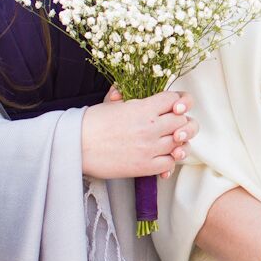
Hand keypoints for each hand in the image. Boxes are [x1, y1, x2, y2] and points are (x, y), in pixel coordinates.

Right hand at [81, 88, 196, 179]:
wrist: (77, 146)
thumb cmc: (92, 123)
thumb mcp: (113, 103)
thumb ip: (131, 97)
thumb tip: (134, 93)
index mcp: (143, 108)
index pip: (176, 99)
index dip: (179, 101)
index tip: (175, 106)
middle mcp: (150, 127)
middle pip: (183, 121)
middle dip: (181, 122)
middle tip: (174, 125)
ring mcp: (149, 148)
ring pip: (181, 143)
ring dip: (178, 142)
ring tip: (171, 141)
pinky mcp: (145, 167)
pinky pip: (171, 163)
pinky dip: (170, 160)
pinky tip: (163, 156)